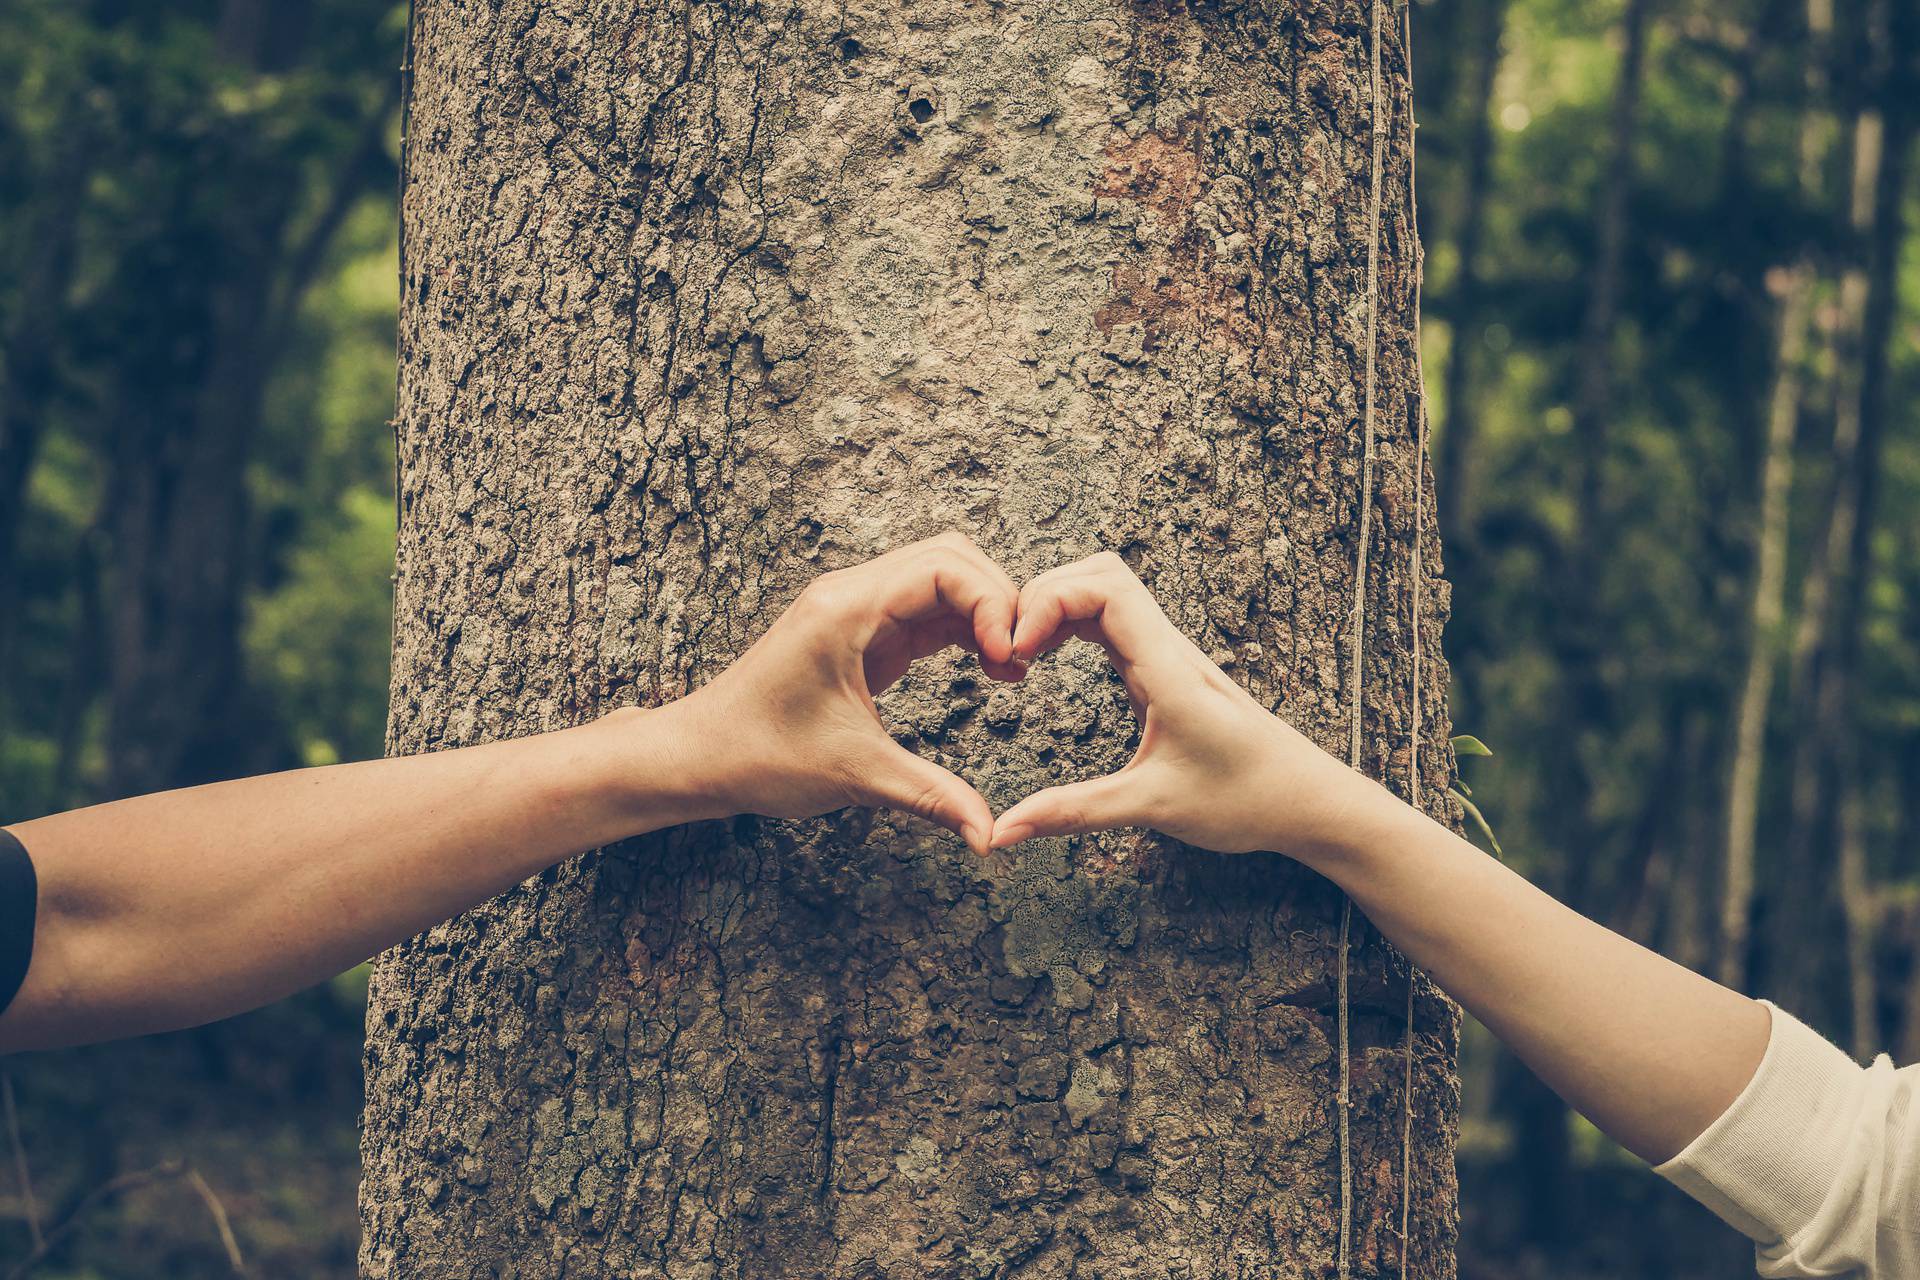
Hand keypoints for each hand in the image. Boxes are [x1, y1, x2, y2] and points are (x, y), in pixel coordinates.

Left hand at [670, 532, 1023, 854]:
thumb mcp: (855, 775)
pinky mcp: (860, 632)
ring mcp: (855, 609)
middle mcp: (851, 594)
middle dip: (998, 599)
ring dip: (984, 613)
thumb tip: (989, 836)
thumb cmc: (757, 755)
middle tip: (1022, 658)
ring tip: (1011, 666)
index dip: (993, 603)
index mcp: (846, 608)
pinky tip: (989, 667)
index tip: (1011, 657)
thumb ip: (930, 796)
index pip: (944, 567)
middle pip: (951, 558)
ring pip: (942, 579)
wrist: (700, 757)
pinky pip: (925, 611)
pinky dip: (964, 630)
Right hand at [989, 552, 1377, 858]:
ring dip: (1057, 605)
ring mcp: (1170, 655)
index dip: (1049, 599)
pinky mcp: (1167, 669)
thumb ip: (1073, 813)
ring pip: (1107, 590)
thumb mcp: (1152, 808)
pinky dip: (1073, 623)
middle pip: (1099, 572)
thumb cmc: (1247, 800)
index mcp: (1170, 669)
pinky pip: (1114, 621)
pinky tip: (1049, 656)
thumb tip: (1004, 832)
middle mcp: (1171, 649)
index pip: (1105, 588)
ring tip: (1021, 652)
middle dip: (1043, 594)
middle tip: (1008, 648)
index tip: (1017, 648)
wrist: (1309, 801)